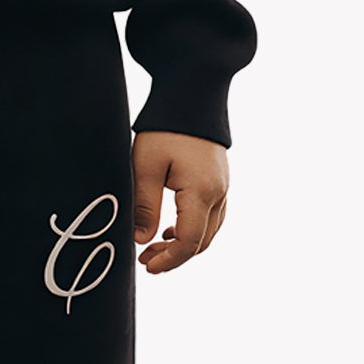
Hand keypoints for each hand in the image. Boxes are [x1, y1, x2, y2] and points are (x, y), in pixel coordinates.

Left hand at [132, 130, 227, 273]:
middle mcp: (219, 193)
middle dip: (174, 257)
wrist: (191, 97)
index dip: (169, 261)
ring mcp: (223, 187)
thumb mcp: (146, 167)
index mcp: (201, 192)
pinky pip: (212, 217)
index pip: (189, 242)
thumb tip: (140, 241)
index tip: (147, 266)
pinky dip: (193, 229)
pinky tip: (171, 228)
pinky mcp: (220, 181)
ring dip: (184, 245)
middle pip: (202, 242)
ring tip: (155, 246)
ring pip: (209, 231)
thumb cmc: (165, 129)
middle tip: (145, 259)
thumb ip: (144, 207)